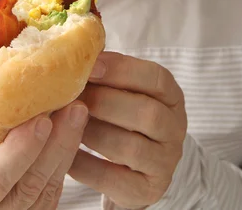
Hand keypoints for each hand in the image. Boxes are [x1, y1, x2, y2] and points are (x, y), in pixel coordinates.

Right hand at [0, 101, 88, 209]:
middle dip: (55, 146)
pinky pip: (51, 191)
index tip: (41, 121)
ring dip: (66, 149)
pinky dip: (63, 159)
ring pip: (45, 191)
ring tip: (78, 113)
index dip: (18, 153)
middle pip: (27, 188)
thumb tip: (4, 85)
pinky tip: (72, 131)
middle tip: (73, 108)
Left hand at [70, 52, 186, 208]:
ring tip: (65, 124)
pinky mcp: (148, 190)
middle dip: (104, 103)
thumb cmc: (120, 117)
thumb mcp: (123, 92)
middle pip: (147, 113)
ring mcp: (165, 162)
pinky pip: (114, 179)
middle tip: (71, 97)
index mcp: (170, 96)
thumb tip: (72, 51)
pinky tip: (66, 154)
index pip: (156, 78)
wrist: (132, 169)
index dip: (122, 70)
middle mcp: (175, 129)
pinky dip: (85, 165)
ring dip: (92, 133)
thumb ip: (105, 74)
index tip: (90, 66)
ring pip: (130, 148)